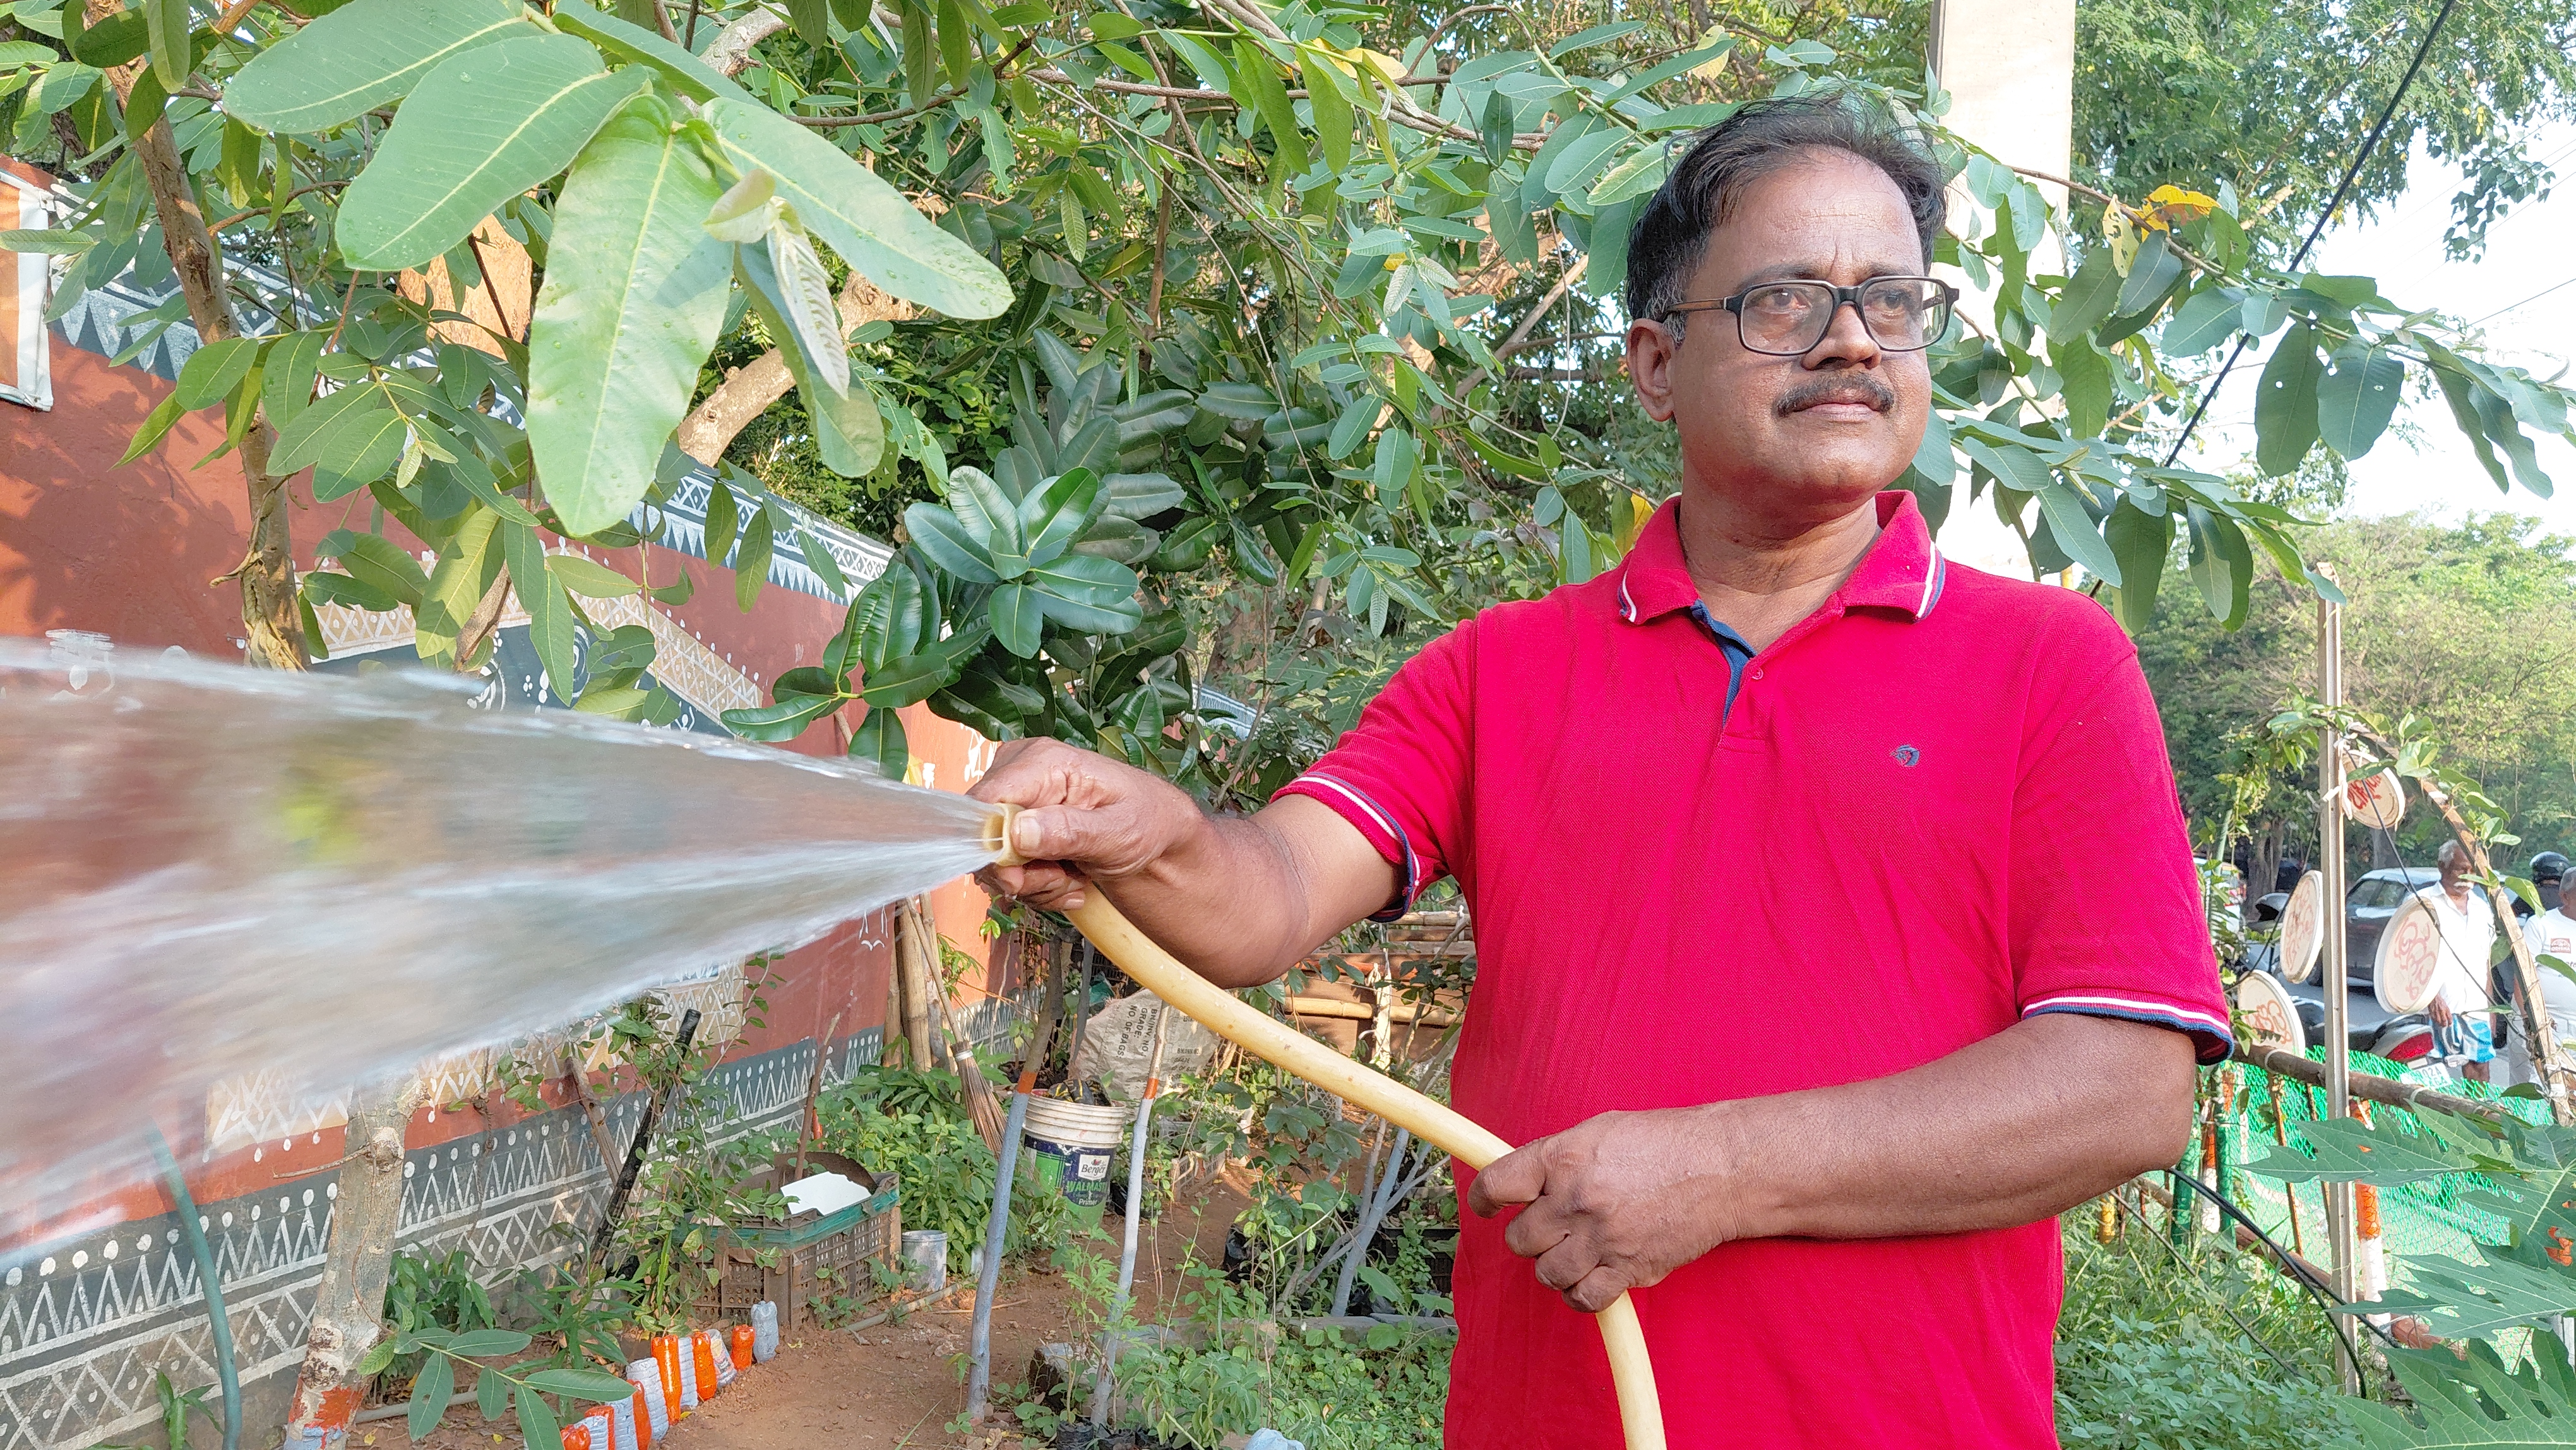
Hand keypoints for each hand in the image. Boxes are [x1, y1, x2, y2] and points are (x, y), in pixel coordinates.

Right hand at [966, 737, 1206, 910]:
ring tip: (1073, 880)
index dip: (994, 846)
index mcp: (1043, 761)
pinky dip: (1035, 887)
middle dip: (1020, 873)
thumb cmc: (1147, 823)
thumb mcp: (1119, 830)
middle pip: (982, 836)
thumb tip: (1015, 832)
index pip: (986, 801)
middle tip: (1063, 880)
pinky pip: (1004, 870)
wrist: (1158, 840)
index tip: (1023, 878)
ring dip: (1033, 885)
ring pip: (991, 861)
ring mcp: (1015, 803)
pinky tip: (1067, 881)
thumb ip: (1069, 831)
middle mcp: (1019, 775)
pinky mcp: (1015, 828)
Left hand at [1464, 1107, 1739, 1313]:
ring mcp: (1602, 1239)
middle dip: (1531, 1233)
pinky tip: (1590, 1275)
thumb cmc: (1664, 1143)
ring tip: (1576, 1247)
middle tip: (1553, 1223)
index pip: (1497, 1184)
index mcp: (1563, 1158)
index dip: (1483, 1198)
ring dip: (1555, 1264)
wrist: (1721, 1167)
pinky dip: (1580, 1293)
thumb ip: (1557, 1158)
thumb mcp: (1600, 1131)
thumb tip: (1522, 1184)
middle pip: (1519, 1238)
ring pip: (1546, 1273)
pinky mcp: (1629, 1270)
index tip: (1484, 1206)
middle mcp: (1577, 1200)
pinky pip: (1582, 1299)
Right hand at [2431, 997, 2453, 1029]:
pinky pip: (2433, 1018)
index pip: (2449, 1017)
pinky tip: (2436, 1022)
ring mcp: (2436, 1012)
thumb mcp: (2446, 1006)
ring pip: (2438, 1020)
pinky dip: (2435, 1021)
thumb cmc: (2440, 1002)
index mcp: (2446, 1009)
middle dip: (2444, 1024)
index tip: (2450, 1025)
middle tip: (2445, 1026)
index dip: (2450, 1022)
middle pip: (2444, 1020)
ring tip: (2440, 1025)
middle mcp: (2441, 1011)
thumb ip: (2447, 1012)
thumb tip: (2449, 1018)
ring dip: (2439, 1024)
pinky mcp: (2431, 1012)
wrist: (2434, 998)